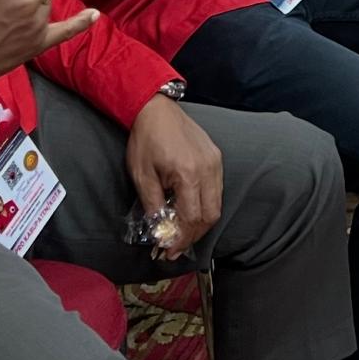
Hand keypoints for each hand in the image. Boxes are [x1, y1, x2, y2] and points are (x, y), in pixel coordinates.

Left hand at [126, 94, 222, 259]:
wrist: (156, 109)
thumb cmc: (146, 139)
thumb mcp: (141, 175)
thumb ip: (152, 206)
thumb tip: (159, 231)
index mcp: (187, 174)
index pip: (191, 219)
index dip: (181, 239)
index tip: (169, 250)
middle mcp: (207, 169)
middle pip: (210, 216)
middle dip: (193, 236)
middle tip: (176, 246)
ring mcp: (215, 162)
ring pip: (216, 204)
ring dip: (201, 222)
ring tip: (182, 231)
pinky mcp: (216, 157)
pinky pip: (217, 189)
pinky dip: (206, 204)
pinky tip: (190, 208)